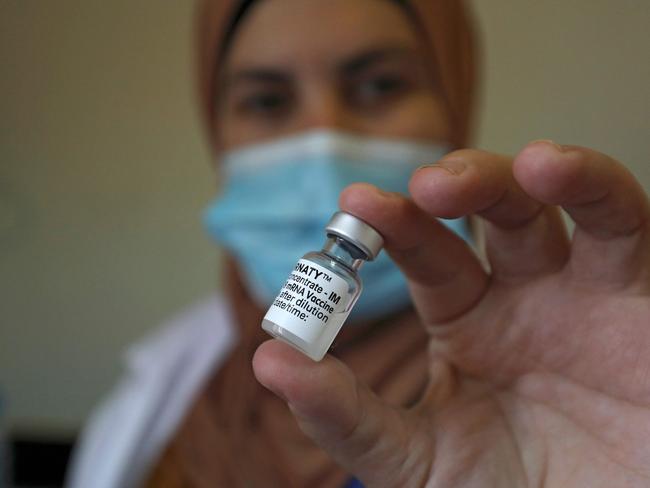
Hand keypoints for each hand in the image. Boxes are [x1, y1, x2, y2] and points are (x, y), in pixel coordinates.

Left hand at [253, 141, 649, 486]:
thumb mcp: (413, 460)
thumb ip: (346, 414)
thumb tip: (267, 361)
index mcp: (467, 322)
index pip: (425, 254)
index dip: (393, 226)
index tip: (355, 203)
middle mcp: (522, 295)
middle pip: (487, 211)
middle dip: (454, 185)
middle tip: (420, 188)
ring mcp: (582, 292)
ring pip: (552, 203)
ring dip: (515, 174)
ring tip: (475, 175)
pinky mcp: (641, 298)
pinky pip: (625, 224)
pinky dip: (593, 188)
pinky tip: (553, 170)